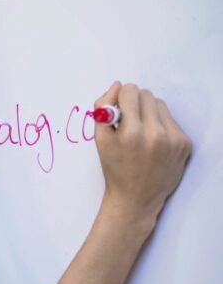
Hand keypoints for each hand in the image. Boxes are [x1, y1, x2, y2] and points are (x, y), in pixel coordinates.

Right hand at [94, 81, 191, 236]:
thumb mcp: (99, 139)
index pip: (129, 91)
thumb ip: (102, 108)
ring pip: (160, 104)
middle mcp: (154, 134)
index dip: (120, 98)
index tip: (117, 109)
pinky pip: (171, 120)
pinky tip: (153, 142)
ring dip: (148, 112)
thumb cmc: (114, 168)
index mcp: (130, 133)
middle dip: (134, 103)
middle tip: (128, 121)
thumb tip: (117, 85)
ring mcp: (173, 140)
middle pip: (146, 94)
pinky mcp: (184, 144)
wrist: (135, 198)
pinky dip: (160, 125)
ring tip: (140, 131)